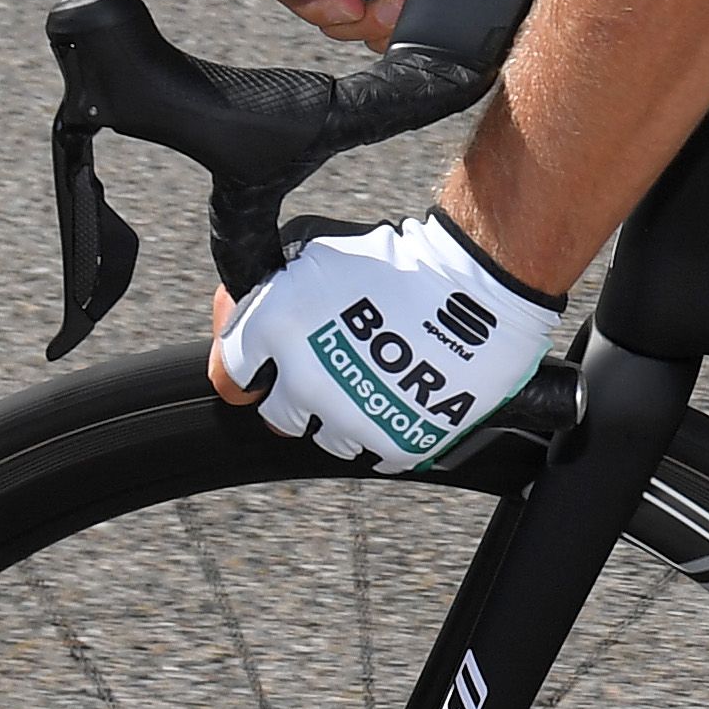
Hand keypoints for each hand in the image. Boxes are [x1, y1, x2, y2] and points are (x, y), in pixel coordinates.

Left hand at [209, 212, 566, 468]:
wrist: (477, 286)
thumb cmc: (402, 260)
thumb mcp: (318, 253)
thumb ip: (270, 290)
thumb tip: (239, 312)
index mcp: (275, 330)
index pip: (231, 373)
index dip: (249, 369)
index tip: (264, 368)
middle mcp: (303, 381)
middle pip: (278, 415)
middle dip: (297, 395)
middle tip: (330, 371)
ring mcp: (348, 417)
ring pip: (327, 438)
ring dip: (342, 415)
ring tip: (374, 384)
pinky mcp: (394, 441)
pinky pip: (376, 455)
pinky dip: (385, 432)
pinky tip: (401, 402)